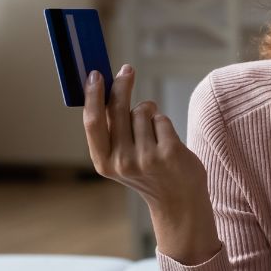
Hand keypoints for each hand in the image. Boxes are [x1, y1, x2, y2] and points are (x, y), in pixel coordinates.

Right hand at [83, 63, 220, 264]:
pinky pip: (162, 119)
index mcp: (104, 163)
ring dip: (149, 114)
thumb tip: (105, 88)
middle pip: (119, 109)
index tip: (95, 74)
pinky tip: (167, 143)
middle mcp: (123, 162)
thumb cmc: (147, 173)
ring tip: (154, 135)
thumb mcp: (121, 158)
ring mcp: (147, 158)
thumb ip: (112, 130)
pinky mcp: (169, 153)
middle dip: (122, 85)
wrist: (178, 200)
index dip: (92, 96)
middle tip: (127, 70)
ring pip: (143, 111)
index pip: (93, 122)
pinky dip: (164, 124)